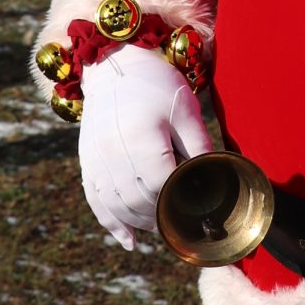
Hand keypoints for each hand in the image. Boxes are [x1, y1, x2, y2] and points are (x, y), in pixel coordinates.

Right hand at [78, 43, 212, 249]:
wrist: (116, 64)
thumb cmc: (158, 85)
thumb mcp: (186, 110)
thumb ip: (199, 147)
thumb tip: (217, 180)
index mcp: (141, 136)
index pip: (161, 185)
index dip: (180, 201)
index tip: (198, 210)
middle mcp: (112, 151)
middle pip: (138, 201)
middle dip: (163, 216)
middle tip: (185, 221)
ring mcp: (95, 159)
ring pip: (118, 206)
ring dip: (142, 222)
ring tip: (164, 226)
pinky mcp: (87, 162)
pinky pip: (96, 201)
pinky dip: (112, 224)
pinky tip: (130, 240)